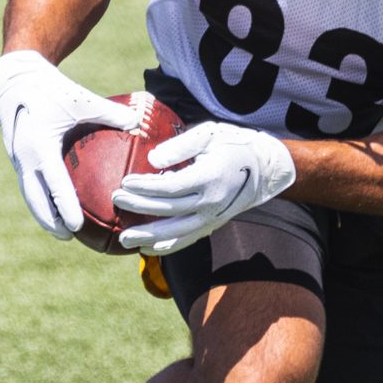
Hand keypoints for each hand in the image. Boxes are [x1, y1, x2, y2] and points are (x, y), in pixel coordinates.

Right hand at [0, 50, 139, 238]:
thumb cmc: (50, 88)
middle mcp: (23, 156)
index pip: (53, 183)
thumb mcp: (80, 98)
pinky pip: (29, 184)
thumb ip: (109, 112)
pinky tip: (56, 209)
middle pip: (35, 198)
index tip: (77, 226)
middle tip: (69, 238)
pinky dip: (41, 199)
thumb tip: (139, 123)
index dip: (64, 206)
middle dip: (50, 221)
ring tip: (62, 233)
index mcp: (38, 144)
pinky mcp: (17, 158)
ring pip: (29, 195)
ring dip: (43, 214)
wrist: (12, 79)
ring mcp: (17, 159)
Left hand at [113, 122, 295, 256]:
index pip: (170, 186)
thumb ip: (181, 145)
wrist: (267, 168)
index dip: (145, 186)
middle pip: (168, 209)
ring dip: (149, 236)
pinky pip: (188, 240)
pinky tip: (148, 248)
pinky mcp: (214, 224)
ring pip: (176, 232)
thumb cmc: (234, 144)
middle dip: (139, 206)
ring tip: (124, 239)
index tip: (124, 182)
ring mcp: (213, 217)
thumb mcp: (209, 133)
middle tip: (116, 200)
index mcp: (209, 176)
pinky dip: (168, 247)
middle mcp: (211, 201)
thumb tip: (153, 160)